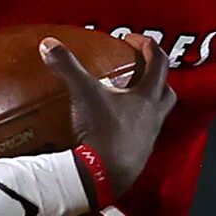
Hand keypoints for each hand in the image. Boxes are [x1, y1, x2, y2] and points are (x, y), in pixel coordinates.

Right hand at [40, 32, 172, 197]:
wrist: (106, 176)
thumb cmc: (103, 132)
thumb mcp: (84, 94)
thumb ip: (68, 67)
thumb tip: (49, 44)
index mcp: (148, 97)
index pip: (159, 62)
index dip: (148, 46)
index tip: (131, 39)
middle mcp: (154, 116)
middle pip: (166, 89)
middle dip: (155, 75)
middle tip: (137, 68)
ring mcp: (149, 137)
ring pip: (157, 113)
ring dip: (145, 101)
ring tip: (125, 95)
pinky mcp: (140, 153)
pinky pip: (143, 132)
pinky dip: (133, 123)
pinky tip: (116, 123)